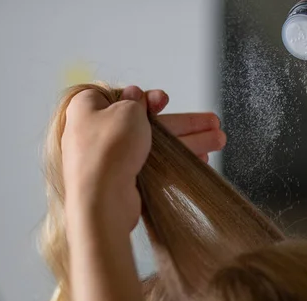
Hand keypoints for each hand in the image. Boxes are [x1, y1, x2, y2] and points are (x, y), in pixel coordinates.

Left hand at [63, 86, 225, 231]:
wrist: (100, 200)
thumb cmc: (108, 149)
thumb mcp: (128, 111)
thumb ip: (137, 102)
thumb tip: (134, 95)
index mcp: (88, 107)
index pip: (123, 97)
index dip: (148, 98)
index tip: (164, 100)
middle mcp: (95, 132)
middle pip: (146, 122)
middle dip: (182, 123)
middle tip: (212, 123)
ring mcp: (108, 159)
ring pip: (153, 145)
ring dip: (186, 142)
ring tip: (218, 140)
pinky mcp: (120, 181)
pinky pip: (152, 166)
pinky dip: (174, 162)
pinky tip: (199, 161)